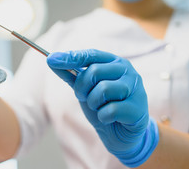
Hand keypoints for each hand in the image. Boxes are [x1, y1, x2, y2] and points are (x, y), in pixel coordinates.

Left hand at [47, 49, 158, 166]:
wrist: (121, 134)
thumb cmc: (104, 106)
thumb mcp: (85, 89)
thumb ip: (70, 74)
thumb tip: (51, 59)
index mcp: (115, 62)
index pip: (91, 54)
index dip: (71, 57)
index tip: (51, 59)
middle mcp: (128, 71)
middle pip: (94, 71)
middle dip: (82, 88)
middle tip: (84, 97)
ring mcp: (136, 89)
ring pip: (103, 89)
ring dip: (93, 103)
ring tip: (100, 108)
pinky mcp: (138, 109)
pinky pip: (110, 110)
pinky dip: (103, 117)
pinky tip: (110, 119)